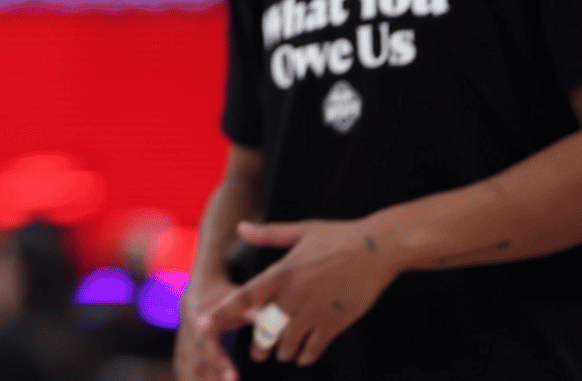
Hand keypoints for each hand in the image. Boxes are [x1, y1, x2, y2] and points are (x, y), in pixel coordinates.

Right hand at [175, 277, 241, 380]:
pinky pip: (183, 372)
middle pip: (197, 363)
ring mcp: (182, 346)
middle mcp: (188, 335)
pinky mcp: (180, 355)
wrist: (196, 292)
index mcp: (200, 319)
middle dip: (213, 379)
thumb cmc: (221, 295)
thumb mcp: (235, 297)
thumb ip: (251, 311)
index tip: (234, 377)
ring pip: (188, 371)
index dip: (218, 361)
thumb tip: (268, 321)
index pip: (207, 344)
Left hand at [196, 218, 400, 367]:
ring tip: (281, 353)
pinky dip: (306, 355)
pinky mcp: (335, 322)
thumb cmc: (337, 236)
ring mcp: (314, 311)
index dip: (222, 313)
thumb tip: (241, 226)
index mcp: (281, 272)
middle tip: (256, 353)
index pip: (244, 297)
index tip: (203, 325)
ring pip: (287, 343)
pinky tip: (304, 356)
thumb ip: (268, 234)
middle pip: (264, 329)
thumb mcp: (300, 230)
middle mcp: (293, 295)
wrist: (377, 248)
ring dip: (282, 351)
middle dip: (258, 346)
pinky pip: (314, 348)